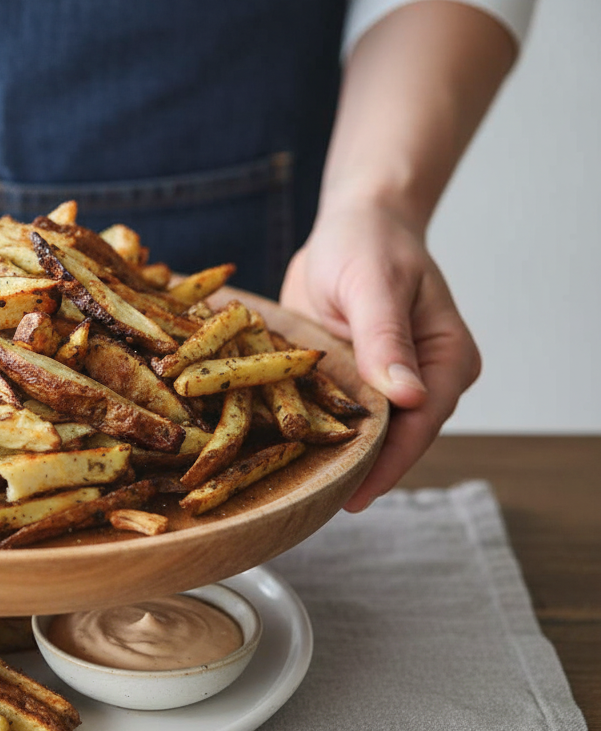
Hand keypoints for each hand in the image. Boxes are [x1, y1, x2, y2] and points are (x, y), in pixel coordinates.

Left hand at [280, 204, 480, 511]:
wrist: (354, 223)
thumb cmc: (368, 243)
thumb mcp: (373, 285)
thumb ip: (386, 339)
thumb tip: (410, 399)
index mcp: (446, 359)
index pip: (420, 425)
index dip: (388, 463)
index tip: (354, 495)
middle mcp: (425, 380)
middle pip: (395, 441)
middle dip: (357, 471)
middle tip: (311, 507)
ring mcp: (389, 385)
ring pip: (365, 435)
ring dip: (332, 458)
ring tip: (295, 495)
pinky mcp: (356, 382)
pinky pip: (338, 417)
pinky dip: (315, 434)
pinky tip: (283, 458)